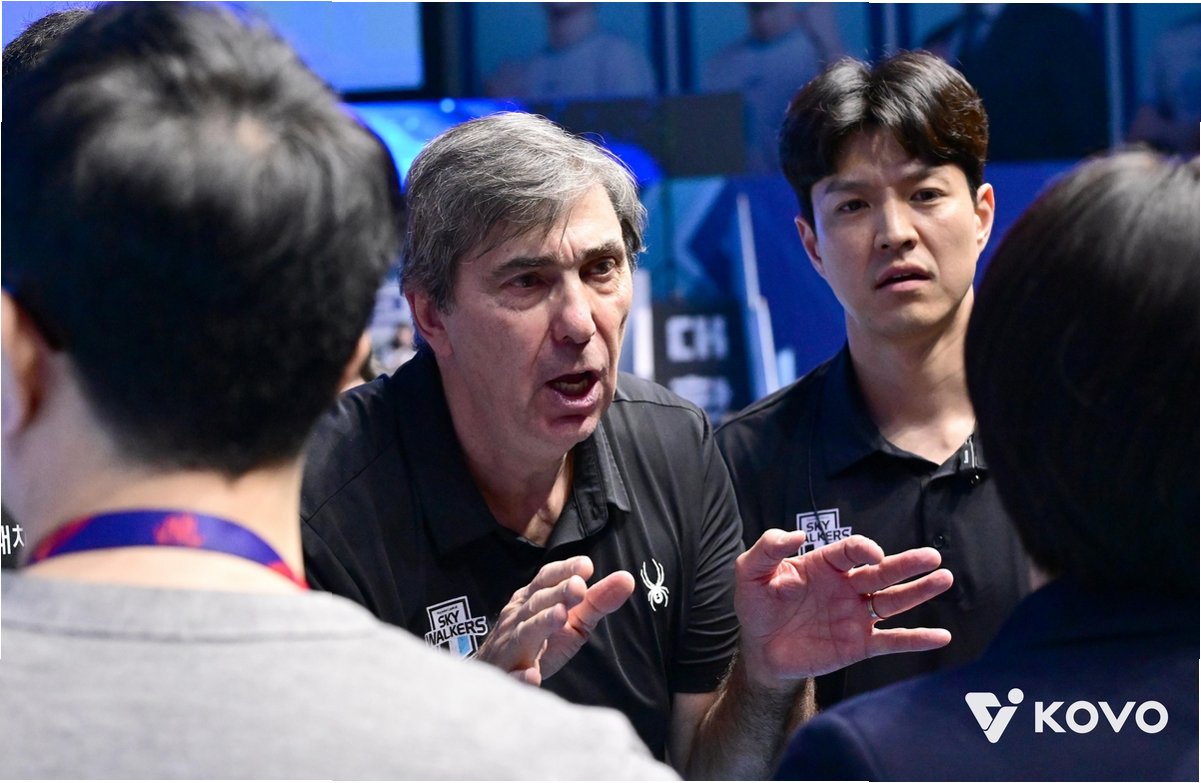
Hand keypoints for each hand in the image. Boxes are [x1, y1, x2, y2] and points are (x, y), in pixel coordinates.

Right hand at [475, 556, 634, 685]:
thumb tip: (627, 579)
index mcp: (531, 600)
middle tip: (579, 587)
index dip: (564, 571)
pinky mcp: (506, 679)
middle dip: (557, 594)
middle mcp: (517, 619)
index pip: (546, 579)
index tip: (586, 566)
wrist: (493, 678)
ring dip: (541, 624)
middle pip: (537, 603)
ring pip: (524, 634)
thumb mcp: (571, 621)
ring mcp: (509, 648)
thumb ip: (597, 601)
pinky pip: (512, 679)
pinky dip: (521, 677)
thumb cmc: (538, 643)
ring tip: (560, 617)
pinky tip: (533, 676)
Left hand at [734, 529, 952, 685]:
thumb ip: (768, 549)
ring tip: (944, 579)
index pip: (852, 551)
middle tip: (933, 557)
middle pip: (882, 573)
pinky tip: (941, 636)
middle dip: (907, 564)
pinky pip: (891, 641)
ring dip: (918, 592)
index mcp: (825, 565)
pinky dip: (916, 639)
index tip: (873, 555)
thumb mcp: (750, 572)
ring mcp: (855, 616)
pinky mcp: (858, 645)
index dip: (865, 549)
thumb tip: (796, 535)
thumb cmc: (758, 605)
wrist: (760, 649)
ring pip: (893, 602)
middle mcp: (846, 587)